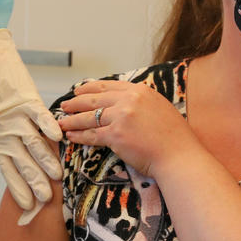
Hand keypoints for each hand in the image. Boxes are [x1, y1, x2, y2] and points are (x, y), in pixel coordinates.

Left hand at [0, 29, 62, 224]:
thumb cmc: (2, 107)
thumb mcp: (3, 130)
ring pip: (32, 142)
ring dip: (45, 159)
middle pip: (22, 161)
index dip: (18, 188)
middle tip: (47, 199)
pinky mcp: (27, 102)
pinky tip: (59, 138)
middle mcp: (6, 133)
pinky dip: (48, 127)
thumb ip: (16, 150)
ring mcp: (17, 118)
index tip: (28, 206)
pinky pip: (39, 116)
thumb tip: (33, 176)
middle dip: (35, 182)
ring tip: (57, 175)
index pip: (9, 170)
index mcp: (0, 143)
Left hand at [58, 79, 191, 175]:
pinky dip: (79, 136)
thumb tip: (123, 102)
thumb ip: (140, 102)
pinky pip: (92, 134)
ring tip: (62, 122)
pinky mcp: (115, 135)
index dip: (90, 88)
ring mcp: (121, 116)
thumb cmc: (173, 137)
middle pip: (95, 99)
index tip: (79, 90)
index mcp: (140, 90)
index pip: (108, 86)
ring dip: (72, 120)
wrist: (179, 155)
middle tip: (65, 105)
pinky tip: (71, 136)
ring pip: (90, 117)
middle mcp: (129, 100)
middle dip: (76, 102)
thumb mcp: (159, 107)